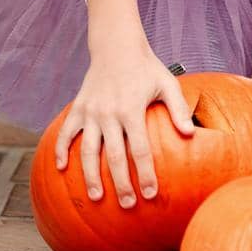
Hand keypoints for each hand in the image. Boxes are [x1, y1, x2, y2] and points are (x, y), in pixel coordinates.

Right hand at [54, 43, 194, 207]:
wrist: (116, 45)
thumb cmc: (146, 67)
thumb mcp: (167, 83)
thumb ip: (178, 109)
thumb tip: (190, 135)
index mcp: (132, 109)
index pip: (140, 149)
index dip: (146, 174)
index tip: (151, 194)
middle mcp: (109, 113)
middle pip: (115, 156)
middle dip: (121, 184)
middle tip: (128, 205)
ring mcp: (90, 111)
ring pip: (88, 150)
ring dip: (91, 176)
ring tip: (96, 197)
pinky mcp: (77, 108)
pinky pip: (65, 133)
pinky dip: (61, 150)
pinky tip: (62, 169)